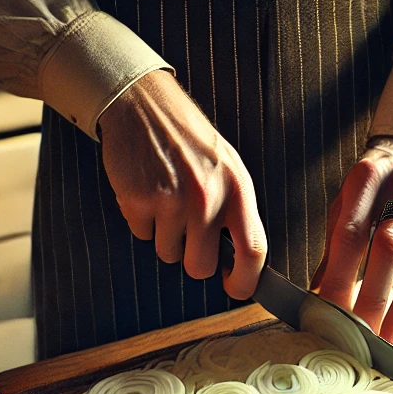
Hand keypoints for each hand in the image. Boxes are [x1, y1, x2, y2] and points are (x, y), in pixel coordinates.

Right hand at [97, 69, 265, 299]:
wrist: (144, 105)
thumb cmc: (189, 139)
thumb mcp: (228, 168)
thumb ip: (236, 211)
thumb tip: (240, 259)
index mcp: (238, 190)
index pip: (254, 251)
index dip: (245, 280)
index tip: (235, 287)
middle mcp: (207, 199)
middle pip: (201, 266)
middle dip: (193, 260)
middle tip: (188, 236)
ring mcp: (171, 202)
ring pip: (168, 253)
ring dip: (165, 235)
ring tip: (166, 199)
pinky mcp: (139, 201)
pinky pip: (142, 235)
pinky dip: (142, 221)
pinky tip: (147, 190)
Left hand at [314, 137, 392, 343]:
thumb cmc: (374, 183)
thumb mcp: (347, 200)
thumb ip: (334, 243)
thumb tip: (317, 293)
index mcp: (366, 177)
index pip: (351, 234)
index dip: (341, 277)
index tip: (330, 313)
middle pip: (390, 246)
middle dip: (375, 296)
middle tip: (362, 334)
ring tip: (390, 337)